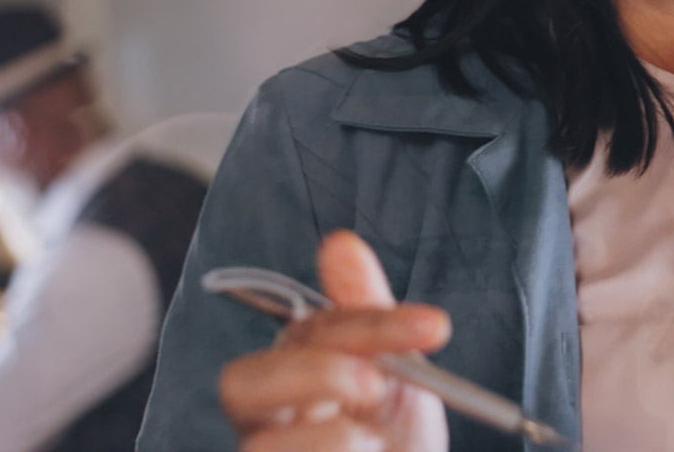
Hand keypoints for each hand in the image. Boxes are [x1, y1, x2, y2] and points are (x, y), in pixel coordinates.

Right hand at [219, 231, 450, 451]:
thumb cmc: (398, 449)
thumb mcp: (404, 383)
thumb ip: (371, 316)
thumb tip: (339, 242)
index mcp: (295, 383)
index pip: (308, 333)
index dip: (370, 322)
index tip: (434, 327)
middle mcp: (265, 428)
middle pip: (240, 383)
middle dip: (315, 374)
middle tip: (376, 387)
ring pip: (256, 446)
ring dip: (328, 440)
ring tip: (374, 447)